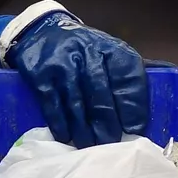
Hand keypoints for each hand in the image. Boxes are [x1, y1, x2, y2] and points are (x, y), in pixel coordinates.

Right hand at [2, 4, 148, 146]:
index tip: (135, 128)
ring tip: (92, 146)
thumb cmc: (82, 48)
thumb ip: (121, 76)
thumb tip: (136, 117)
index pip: (127, 77)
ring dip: (85, 129)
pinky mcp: (41, 76)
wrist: (41, 31)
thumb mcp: (105, 51)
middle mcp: (86, 54)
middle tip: (113, 144)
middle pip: (101, 94)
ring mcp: (62, 65)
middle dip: (108, 123)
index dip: (132, 105)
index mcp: (108, 48)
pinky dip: (60, 123)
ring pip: (76, 103)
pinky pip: (52, 105)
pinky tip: (67, 137)